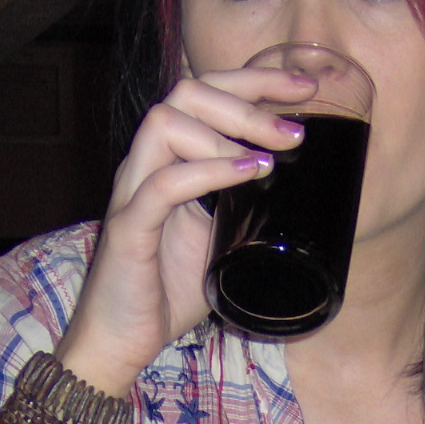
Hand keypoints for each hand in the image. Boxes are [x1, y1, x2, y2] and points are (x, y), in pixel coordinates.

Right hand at [56, 68, 315, 393]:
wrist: (120, 342)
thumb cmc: (164, 292)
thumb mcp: (217, 240)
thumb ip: (243, 208)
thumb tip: (298, 194)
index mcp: (167, 161)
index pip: (204, 95)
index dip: (254, 81)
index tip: (304, 89)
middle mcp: (145, 166)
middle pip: (186, 93)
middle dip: (247, 97)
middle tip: (294, 127)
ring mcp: (132, 193)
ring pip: (165, 123)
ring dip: (225, 131)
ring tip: (271, 156)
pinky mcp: (128, 230)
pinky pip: (162, 185)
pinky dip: (208, 172)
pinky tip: (247, 174)